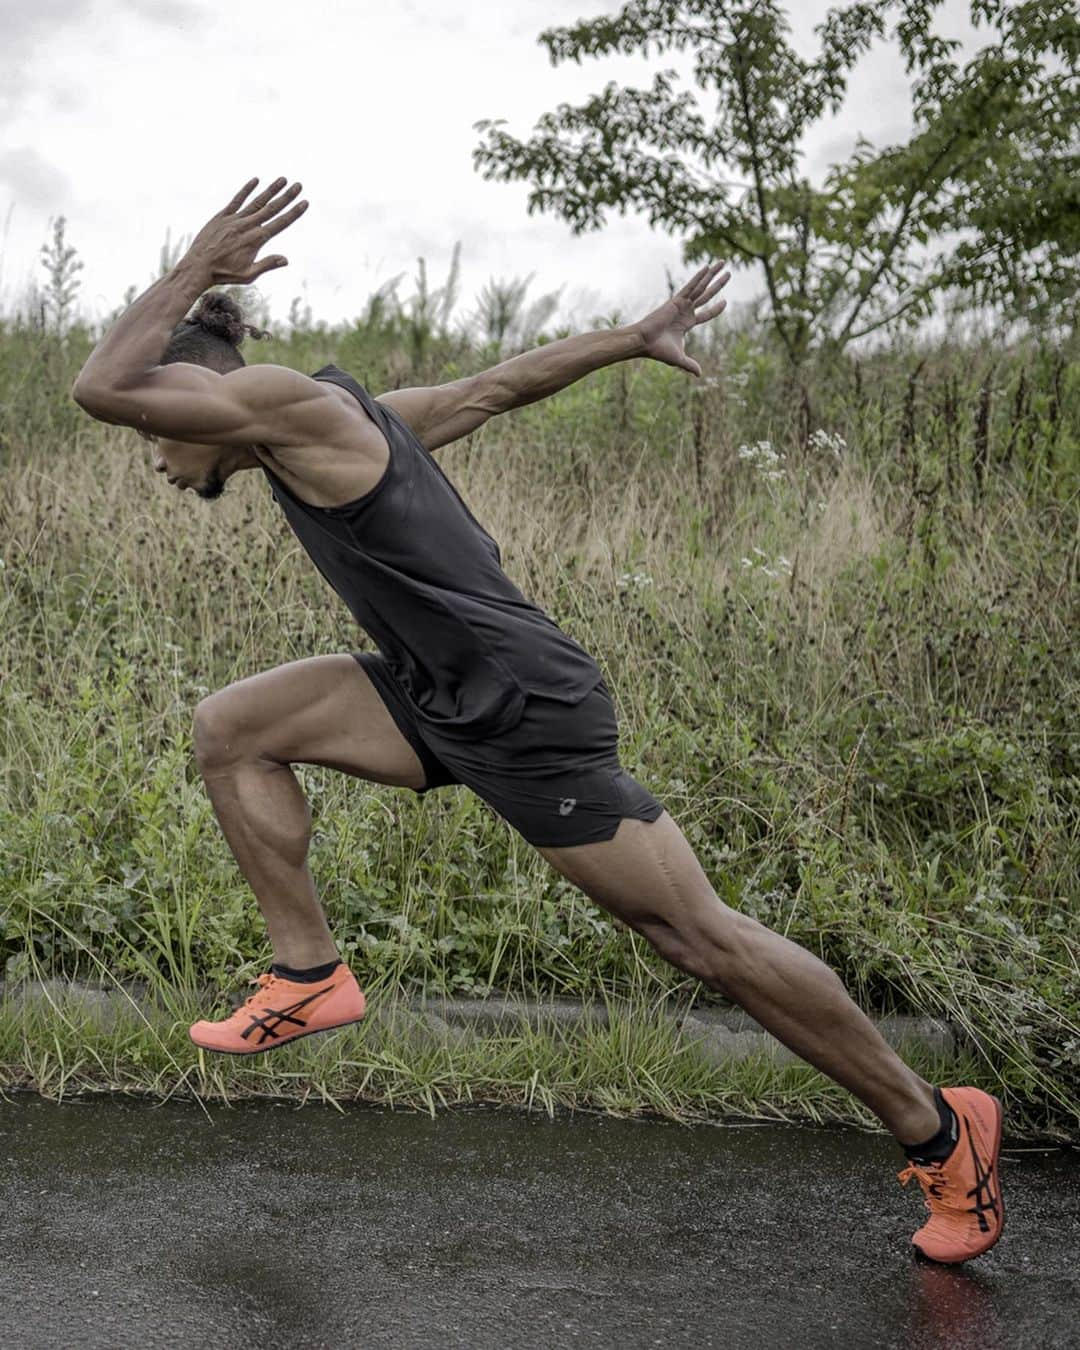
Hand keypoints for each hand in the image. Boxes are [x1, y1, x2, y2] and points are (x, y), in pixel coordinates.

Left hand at [185, 177, 308, 284]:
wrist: (198, 266)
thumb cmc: (224, 274)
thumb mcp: (248, 275)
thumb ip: (267, 265)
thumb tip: (286, 260)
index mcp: (256, 240)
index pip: (280, 224)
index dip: (293, 213)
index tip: (304, 203)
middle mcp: (247, 226)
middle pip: (271, 209)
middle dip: (286, 197)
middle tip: (299, 185)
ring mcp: (234, 220)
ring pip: (256, 202)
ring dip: (271, 190)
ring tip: (283, 179)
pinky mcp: (222, 217)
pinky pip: (236, 200)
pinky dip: (246, 190)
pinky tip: (256, 180)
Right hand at [635, 261, 729, 376]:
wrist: (644, 342)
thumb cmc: (658, 350)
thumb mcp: (679, 359)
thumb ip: (690, 365)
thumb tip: (700, 375)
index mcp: (687, 323)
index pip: (706, 314)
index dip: (716, 309)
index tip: (725, 302)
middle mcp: (685, 311)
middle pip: (706, 295)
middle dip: (718, 284)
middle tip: (729, 273)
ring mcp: (681, 304)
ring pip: (701, 287)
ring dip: (712, 275)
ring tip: (723, 263)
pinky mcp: (676, 300)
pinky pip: (691, 286)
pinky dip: (699, 277)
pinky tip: (708, 267)